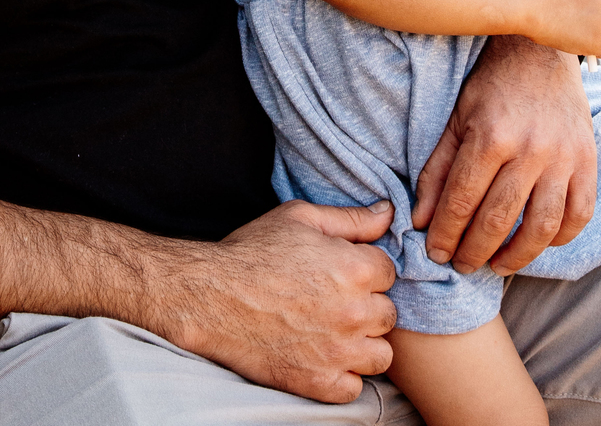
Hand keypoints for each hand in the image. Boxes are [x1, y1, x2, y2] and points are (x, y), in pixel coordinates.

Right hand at [173, 199, 397, 402]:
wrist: (211, 297)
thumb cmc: (254, 251)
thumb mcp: (300, 217)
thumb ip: (351, 219)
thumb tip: (388, 213)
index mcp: (355, 269)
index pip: (389, 272)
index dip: (366, 269)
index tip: (343, 271)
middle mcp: (354, 312)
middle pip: (388, 314)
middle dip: (367, 305)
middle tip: (336, 299)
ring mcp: (338, 352)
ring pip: (380, 355)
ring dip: (363, 344)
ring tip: (335, 330)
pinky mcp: (318, 383)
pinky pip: (354, 388)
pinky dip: (343, 375)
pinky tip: (322, 355)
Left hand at [412, 36, 595, 274]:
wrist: (541, 51)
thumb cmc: (493, 86)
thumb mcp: (457, 118)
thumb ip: (437, 170)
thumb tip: (421, 220)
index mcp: (491, 136)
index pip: (462, 202)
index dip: (445, 234)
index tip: (435, 254)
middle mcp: (530, 150)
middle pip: (498, 220)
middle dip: (474, 252)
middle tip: (461, 266)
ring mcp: (563, 157)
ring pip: (541, 227)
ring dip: (517, 256)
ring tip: (497, 266)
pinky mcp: (588, 161)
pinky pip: (579, 215)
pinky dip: (560, 238)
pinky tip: (538, 243)